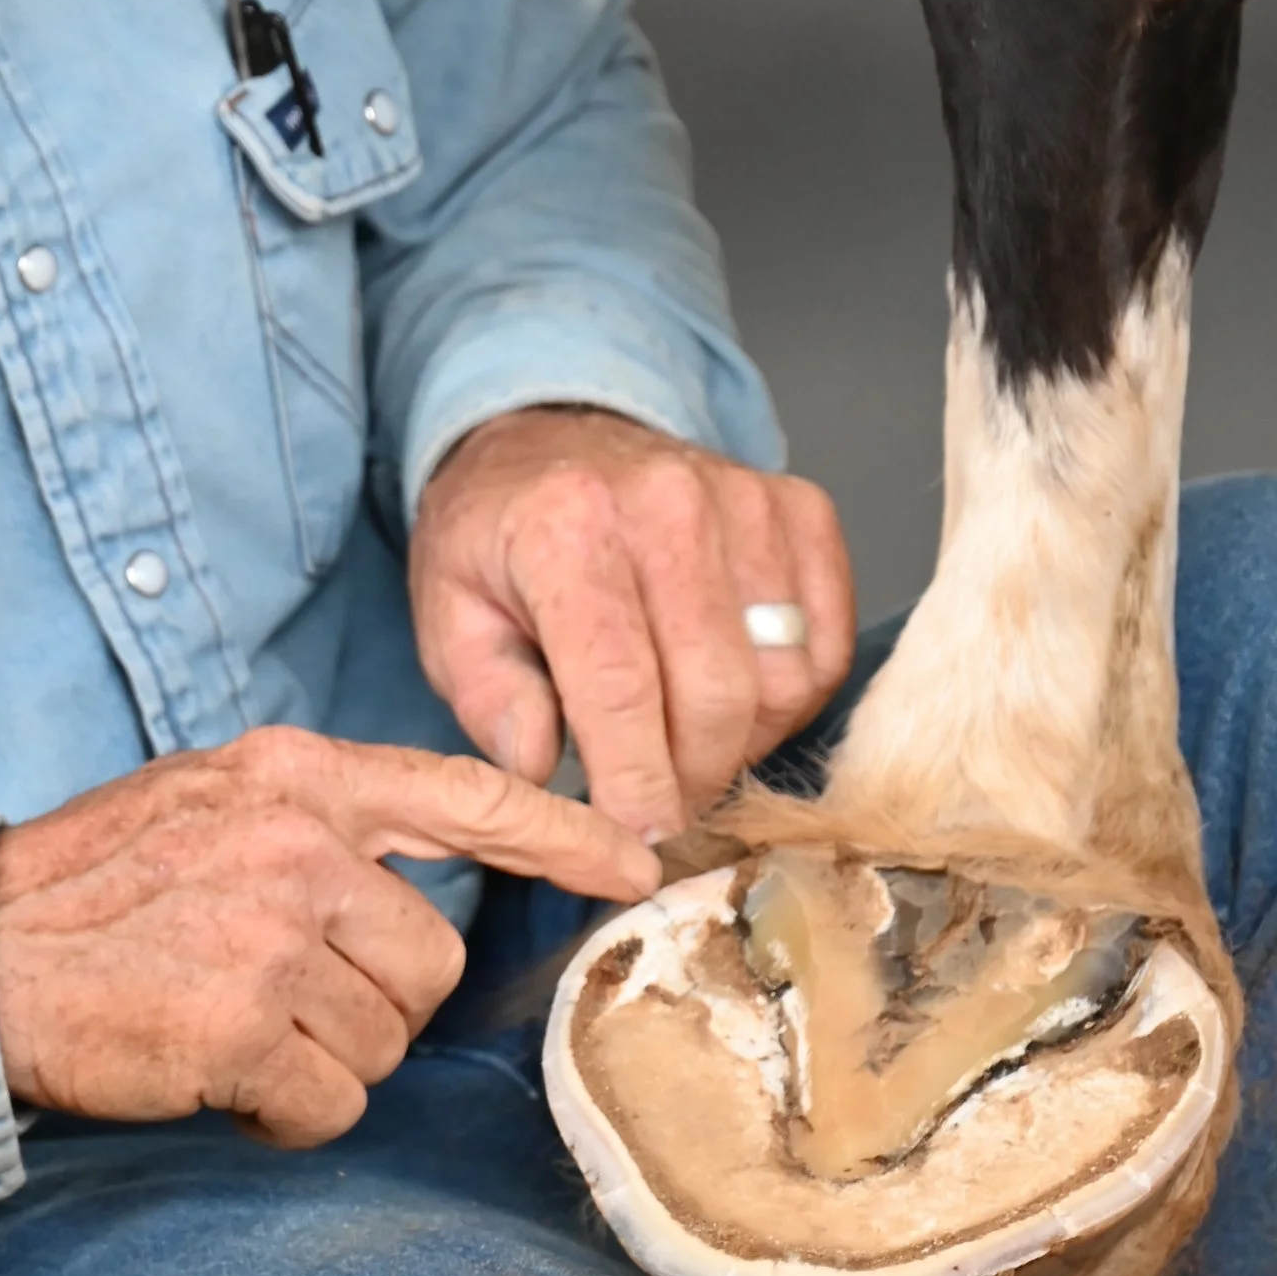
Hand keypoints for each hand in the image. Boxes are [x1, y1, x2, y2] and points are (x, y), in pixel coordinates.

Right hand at [0, 726, 658, 1145]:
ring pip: (385, 1041)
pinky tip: (213, 1079)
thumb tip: (414, 896)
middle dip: (370, 1005)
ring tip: (226, 1031)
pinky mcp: (241, 1027)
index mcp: (291, 774)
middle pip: (429, 960)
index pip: (464, 793)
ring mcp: (269, 933)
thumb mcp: (204, 806)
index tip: (633, 863)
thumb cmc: (82, 896)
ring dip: (318, 1062)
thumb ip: (311, 828)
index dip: (561, 836)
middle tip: (272, 1001)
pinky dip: (281, 1115)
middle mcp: (293, 842)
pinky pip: (330, 1104)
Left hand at [408, 405, 853, 837]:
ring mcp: (745, 499)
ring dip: (742, 740)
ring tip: (686, 740)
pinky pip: (826, 645)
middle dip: (693, 778)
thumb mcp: (450, 615)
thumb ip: (490, 698)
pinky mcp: (798, 509)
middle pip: (718, 691)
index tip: (638, 841)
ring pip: (783, 678)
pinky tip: (733, 697)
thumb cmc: (500, 538)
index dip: (637, 780)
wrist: (552, 434)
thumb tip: (541, 772)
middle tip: (661, 805)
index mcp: (567, 529)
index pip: (621, 683)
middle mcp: (667, 502)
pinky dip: (789, 697)